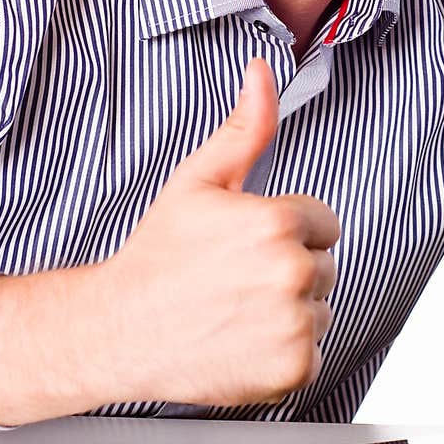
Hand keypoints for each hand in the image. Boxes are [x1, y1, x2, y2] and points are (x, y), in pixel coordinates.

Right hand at [100, 57, 339, 407]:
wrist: (118, 331)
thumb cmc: (157, 257)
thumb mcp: (199, 181)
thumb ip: (246, 128)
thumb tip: (265, 73)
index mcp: (278, 223)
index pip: (324, 224)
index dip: (286, 232)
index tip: (245, 246)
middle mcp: (292, 273)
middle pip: (325, 266)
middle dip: (288, 270)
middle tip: (236, 279)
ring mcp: (296, 325)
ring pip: (322, 308)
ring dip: (290, 312)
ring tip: (237, 309)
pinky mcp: (294, 369)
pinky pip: (315, 353)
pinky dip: (286, 353)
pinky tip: (243, 341)